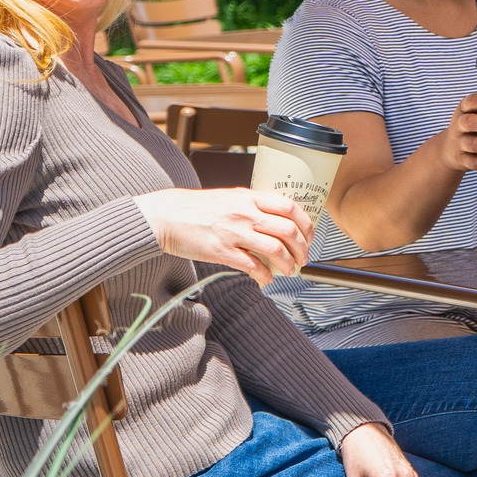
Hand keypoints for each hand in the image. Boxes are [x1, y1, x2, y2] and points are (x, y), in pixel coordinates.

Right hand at [134, 187, 309, 286]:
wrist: (166, 215)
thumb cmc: (198, 208)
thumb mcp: (231, 197)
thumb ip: (254, 205)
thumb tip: (278, 219)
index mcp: (249, 197)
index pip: (290, 207)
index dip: (306, 224)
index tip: (310, 236)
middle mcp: (245, 213)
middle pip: (288, 231)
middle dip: (302, 248)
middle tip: (303, 258)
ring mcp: (233, 232)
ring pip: (275, 250)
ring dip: (288, 264)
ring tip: (289, 270)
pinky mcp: (221, 251)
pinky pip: (252, 266)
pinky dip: (264, 276)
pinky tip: (266, 279)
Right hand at [427, 92, 476, 173]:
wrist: (449, 149)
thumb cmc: (471, 128)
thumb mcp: (475, 115)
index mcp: (463, 110)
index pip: (472, 101)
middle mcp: (458, 125)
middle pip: (469, 123)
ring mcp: (459, 143)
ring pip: (474, 144)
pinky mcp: (462, 160)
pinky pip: (476, 163)